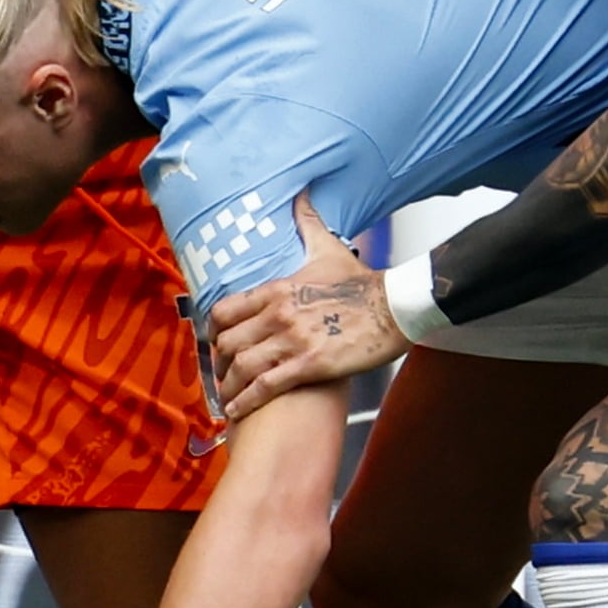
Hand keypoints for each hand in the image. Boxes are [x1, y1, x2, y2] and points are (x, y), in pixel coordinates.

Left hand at [206, 199, 405, 418]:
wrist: (395, 307)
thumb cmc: (364, 285)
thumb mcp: (328, 249)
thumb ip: (307, 223)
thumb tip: (300, 195)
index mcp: (277, 289)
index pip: (225, 311)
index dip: (213, 332)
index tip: (215, 344)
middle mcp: (278, 314)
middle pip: (228, 343)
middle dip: (220, 363)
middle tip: (222, 375)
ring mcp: (292, 341)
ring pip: (242, 367)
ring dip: (229, 387)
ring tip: (229, 398)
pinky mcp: (310, 365)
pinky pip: (266, 387)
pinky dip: (247, 402)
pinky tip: (239, 412)